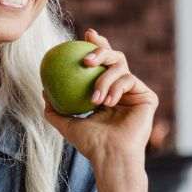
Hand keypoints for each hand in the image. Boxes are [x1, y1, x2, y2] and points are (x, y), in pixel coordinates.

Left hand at [41, 28, 158, 168]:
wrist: (111, 156)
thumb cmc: (90, 144)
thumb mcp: (66, 124)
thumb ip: (54, 109)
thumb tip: (43, 90)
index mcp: (106, 92)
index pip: (101, 64)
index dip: (96, 45)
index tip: (83, 35)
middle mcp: (122, 90)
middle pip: (114, 57)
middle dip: (101, 49)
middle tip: (86, 57)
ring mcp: (136, 92)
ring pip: (120, 67)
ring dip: (103, 80)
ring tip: (95, 99)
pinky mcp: (147, 97)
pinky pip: (129, 80)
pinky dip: (116, 89)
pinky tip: (108, 102)